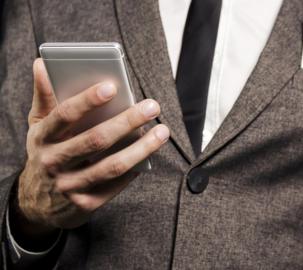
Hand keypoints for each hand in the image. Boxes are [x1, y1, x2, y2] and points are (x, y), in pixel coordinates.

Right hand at [15, 59, 169, 236]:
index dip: (88, 100)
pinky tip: (150, 155)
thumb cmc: (46, 152)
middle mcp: (52, 163)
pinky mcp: (86, 204)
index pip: (64, 115)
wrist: (38, 201)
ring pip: (111, 166)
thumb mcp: (39, 125)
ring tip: (163, 132)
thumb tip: (43, 63)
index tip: (113, 86)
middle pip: (95, 140)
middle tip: (152, 106)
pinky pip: (116, 185)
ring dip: (141, 148)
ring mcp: (69, 186)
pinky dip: (135, 169)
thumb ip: (44, 96)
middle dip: (127, 121)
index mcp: (41, 137)